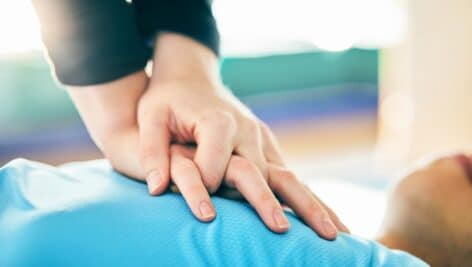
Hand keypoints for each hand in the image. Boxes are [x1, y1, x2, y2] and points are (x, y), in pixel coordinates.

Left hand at [137, 33, 347, 236]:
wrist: (192, 78)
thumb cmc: (167, 99)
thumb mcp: (150, 115)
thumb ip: (152, 149)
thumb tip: (156, 189)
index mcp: (218, 122)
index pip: (216, 165)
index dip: (206, 187)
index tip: (202, 212)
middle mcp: (247, 131)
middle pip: (264, 174)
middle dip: (274, 204)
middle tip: (284, 232)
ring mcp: (261, 138)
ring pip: (287, 176)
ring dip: (311, 204)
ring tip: (334, 232)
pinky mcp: (266, 145)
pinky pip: (287, 174)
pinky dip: (307, 196)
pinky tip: (324, 217)